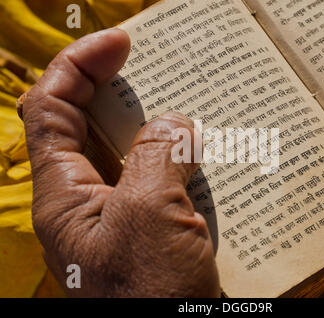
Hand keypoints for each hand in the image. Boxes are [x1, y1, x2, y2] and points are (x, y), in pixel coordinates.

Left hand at [19, 29, 219, 296]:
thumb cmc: (148, 298)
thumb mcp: (147, 216)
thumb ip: (157, 156)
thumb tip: (175, 123)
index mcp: (65, 196)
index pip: (51, 109)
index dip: (77, 66)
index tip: (120, 42)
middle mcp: (89, 202)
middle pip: (90, 127)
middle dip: (120, 91)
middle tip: (158, 67)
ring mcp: (123, 216)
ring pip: (132, 154)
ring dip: (160, 129)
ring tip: (191, 107)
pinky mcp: (154, 230)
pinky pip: (163, 182)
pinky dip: (182, 162)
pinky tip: (208, 154)